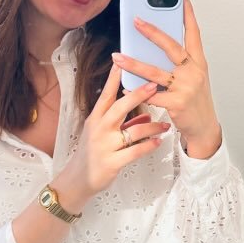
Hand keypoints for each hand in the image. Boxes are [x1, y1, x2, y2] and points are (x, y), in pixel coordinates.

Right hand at [53, 65, 170, 210]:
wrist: (78, 179)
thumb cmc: (92, 153)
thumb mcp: (102, 133)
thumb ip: (122, 123)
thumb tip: (146, 114)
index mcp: (96, 119)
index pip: (105, 95)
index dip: (113, 79)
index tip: (122, 62)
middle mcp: (99, 129)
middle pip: (120, 107)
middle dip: (138, 95)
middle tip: (154, 86)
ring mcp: (105, 146)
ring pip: (133, 131)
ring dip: (153, 127)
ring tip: (166, 126)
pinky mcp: (112, 162)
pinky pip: (135, 151)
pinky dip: (149, 146)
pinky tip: (158, 142)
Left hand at [111, 0, 221, 158]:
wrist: (204, 128)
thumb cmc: (196, 101)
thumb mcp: (193, 77)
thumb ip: (178, 61)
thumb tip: (153, 46)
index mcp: (198, 62)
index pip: (194, 33)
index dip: (188, 13)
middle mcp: (194, 72)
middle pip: (172, 47)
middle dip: (153, 32)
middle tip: (136, 20)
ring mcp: (186, 88)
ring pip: (155, 72)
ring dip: (133, 64)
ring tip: (117, 56)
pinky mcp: (176, 104)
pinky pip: (151, 95)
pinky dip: (136, 91)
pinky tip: (125, 86)